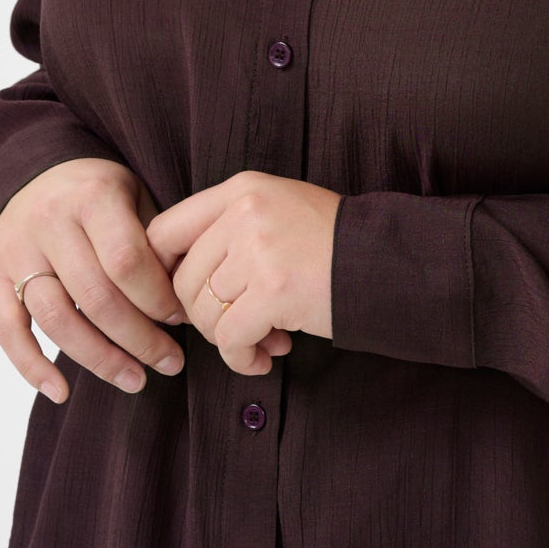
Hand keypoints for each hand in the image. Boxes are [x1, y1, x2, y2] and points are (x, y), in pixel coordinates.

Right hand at [0, 157, 196, 404]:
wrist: (35, 171)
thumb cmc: (99, 192)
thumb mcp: (134, 195)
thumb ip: (154, 241)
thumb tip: (185, 303)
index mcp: (92, 197)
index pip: (127, 261)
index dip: (157, 298)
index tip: (182, 319)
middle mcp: (50, 224)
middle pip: (95, 297)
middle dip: (138, 338)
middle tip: (170, 362)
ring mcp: (17, 252)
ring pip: (56, 320)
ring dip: (99, 359)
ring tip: (136, 380)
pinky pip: (8, 331)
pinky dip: (31, 367)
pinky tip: (61, 392)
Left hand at [146, 171, 341, 375]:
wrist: (384, 259)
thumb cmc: (329, 241)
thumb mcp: (275, 211)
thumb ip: (225, 229)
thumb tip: (170, 278)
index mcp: (241, 189)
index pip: (164, 231)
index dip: (164, 273)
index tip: (186, 298)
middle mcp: (245, 212)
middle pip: (183, 281)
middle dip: (203, 317)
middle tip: (234, 328)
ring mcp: (260, 250)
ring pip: (205, 313)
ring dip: (227, 339)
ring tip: (261, 341)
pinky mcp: (275, 289)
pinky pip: (230, 338)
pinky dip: (241, 358)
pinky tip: (264, 358)